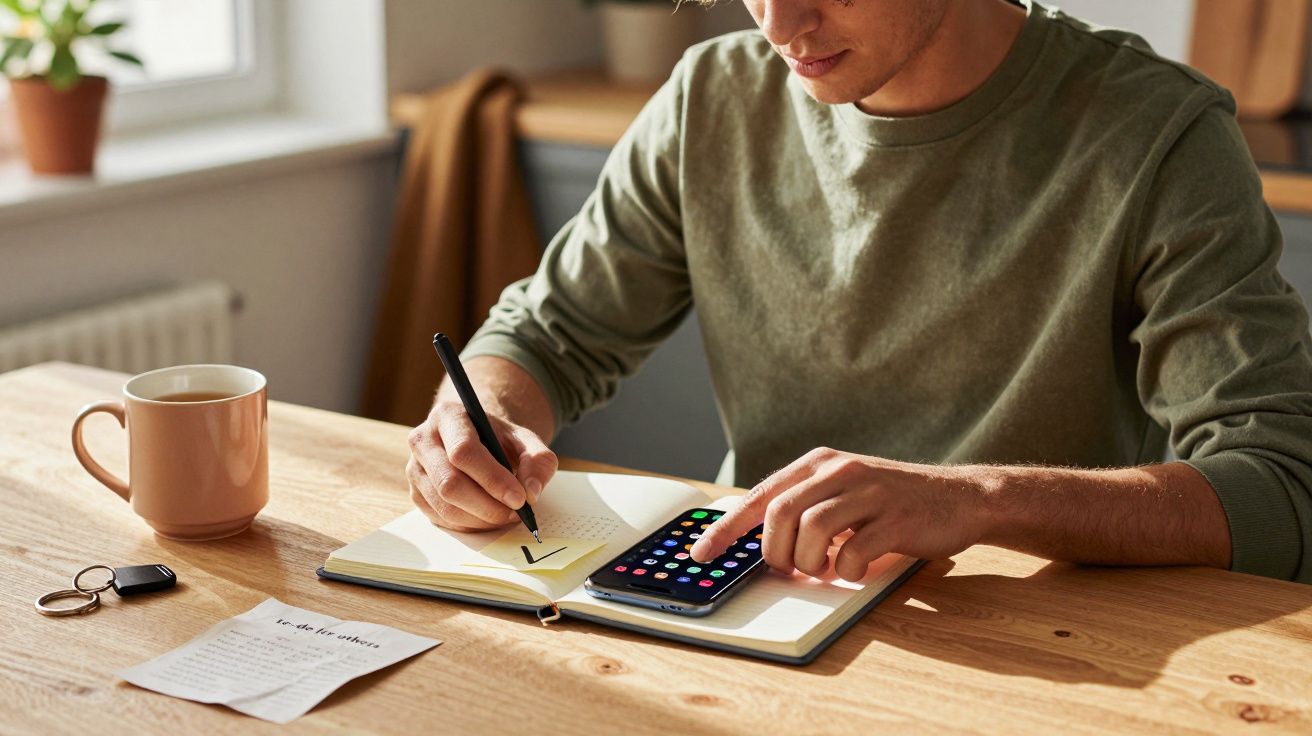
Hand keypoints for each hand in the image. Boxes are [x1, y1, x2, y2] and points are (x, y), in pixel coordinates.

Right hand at [407, 401, 557, 532]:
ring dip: (480, 519)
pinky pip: (440, 519)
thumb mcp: (526, 440)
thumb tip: (531, 492)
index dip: (492, 479)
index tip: (519, 499)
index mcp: (448, 415)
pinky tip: (488, 517)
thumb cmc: (499, 439)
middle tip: (516, 513)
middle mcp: (423, 440)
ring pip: (444, 506)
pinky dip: (469, 525)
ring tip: (506, 515)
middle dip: (487, 506)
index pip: (464, 451)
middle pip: (449, 483)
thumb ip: (538, 461)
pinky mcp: (415, 493)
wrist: (478, 440)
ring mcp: (414, 468)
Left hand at [689, 448, 989, 580]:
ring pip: (811, 531)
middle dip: (776, 552)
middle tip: (790, 568)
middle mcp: (840, 470)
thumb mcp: (843, 492)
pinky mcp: (895, 518)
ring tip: (825, 568)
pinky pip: (852, 552)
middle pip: (780, 514)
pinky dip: (846, 570)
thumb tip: (758, 544)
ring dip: (811, 562)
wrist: (960, 498)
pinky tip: (856, 567)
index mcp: (819, 463)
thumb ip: (804, 508)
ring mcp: (869, 492)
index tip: (701, 553)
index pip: (759, 496)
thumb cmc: (893, 502)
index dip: (726, 529)